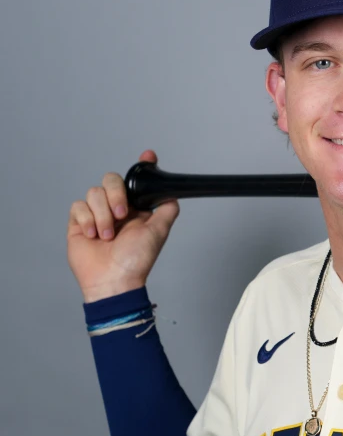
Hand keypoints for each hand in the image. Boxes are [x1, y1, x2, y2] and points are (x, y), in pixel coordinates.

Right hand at [67, 150, 179, 302]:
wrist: (113, 279)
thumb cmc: (136, 260)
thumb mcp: (158, 232)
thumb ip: (167, 210)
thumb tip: (172, 194)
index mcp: (136, 208)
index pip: (136, 181)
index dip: (142, 166)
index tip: (148, 156)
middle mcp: (117, 208)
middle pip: (111, 179)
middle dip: (116, 194)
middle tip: (122, 215)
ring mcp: (97, 214)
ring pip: (93, 192)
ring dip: (102, 214)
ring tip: (108, 235)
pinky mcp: (78, 223)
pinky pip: (78, 206)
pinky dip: (86, 219)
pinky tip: (93, 234)